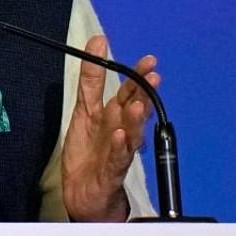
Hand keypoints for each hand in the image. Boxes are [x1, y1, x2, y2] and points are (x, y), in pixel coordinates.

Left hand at [61, 34, 159, 221]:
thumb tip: (97, 41)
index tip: (149, 60)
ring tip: (138, 105)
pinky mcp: (111, 172)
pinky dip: (119, 147)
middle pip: (134, 109)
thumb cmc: (88, 152)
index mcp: (114, 115)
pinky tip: (120, 136)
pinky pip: (117, 159)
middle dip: (143, 93)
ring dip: (135, 119)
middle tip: (152, 77)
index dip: (136, 75)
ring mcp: (118, 151)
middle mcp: (120, 130)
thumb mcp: (83, 110)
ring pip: (131, 133)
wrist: (84, 194)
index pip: (128, 91)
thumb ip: (90, 79)